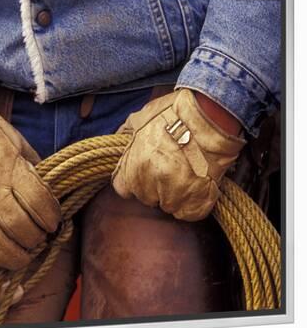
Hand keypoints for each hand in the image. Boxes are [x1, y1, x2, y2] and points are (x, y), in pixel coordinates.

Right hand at [0, 68, 60, 290]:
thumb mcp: (14, 140)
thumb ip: (31, 167)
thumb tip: (48, 191)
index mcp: (11, 168)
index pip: (41, 204)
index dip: (52, 218)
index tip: (53, 222)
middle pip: (22, 228)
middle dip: (36, 240)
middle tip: (38, 239)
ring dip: (15, 257)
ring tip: (21, 256)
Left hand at [111, 88, 245, 220]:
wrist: (209, 116)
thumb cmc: (174, 114)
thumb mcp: (139, 119)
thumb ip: (126, 134)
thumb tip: (119, 138)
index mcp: (132, 169)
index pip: (123, 188)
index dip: (133, 181)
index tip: (143, 174)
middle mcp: (148, 185)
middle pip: (146, 197)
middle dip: (154, 187)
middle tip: (169, 170)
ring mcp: (173, 195)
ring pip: (167, 206)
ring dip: (175, 195)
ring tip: (185, 175)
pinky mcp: (196, 201)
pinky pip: (188, 213)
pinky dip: (192, 204)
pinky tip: (196, 187)